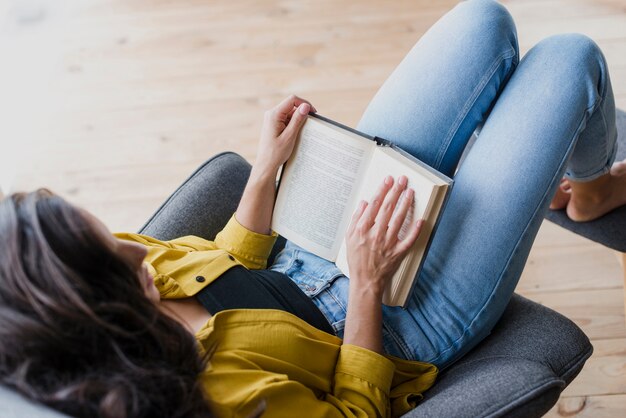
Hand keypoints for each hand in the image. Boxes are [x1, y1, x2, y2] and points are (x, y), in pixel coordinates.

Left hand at [254, 95, 316, 173]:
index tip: (313, 112)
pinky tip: (295, 135)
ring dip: (298, 120)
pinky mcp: (274, 124)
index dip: (304, 103)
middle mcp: (271, 114)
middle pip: (291, 106)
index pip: (292, 100)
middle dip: (301, 114)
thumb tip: (306, 106)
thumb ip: (297, 120)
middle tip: (309, 125)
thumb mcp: (290, 136)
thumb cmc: (276, 153)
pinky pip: (286, 120)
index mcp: (274, 114)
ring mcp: (272, 119)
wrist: (266, 164)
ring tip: (300, 134)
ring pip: (290, 113)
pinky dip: (293, 125)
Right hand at [345, 175, 423, 296]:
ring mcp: (389, 243)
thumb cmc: (356, 259)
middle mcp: (377, 234)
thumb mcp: (349, 237)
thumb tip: (364, 203)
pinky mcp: (398, 252)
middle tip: (402, 179)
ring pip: (399, 219)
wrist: (365, 280)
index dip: (382, 190)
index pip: (374, 204)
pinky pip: (409, 239)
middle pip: (388, 208)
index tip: (388, 180)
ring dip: (406, 204)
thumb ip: (356, 219)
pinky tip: (421, 219)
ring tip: (410, 192)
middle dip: (395, 191)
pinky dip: (416, 230)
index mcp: (363, 229)